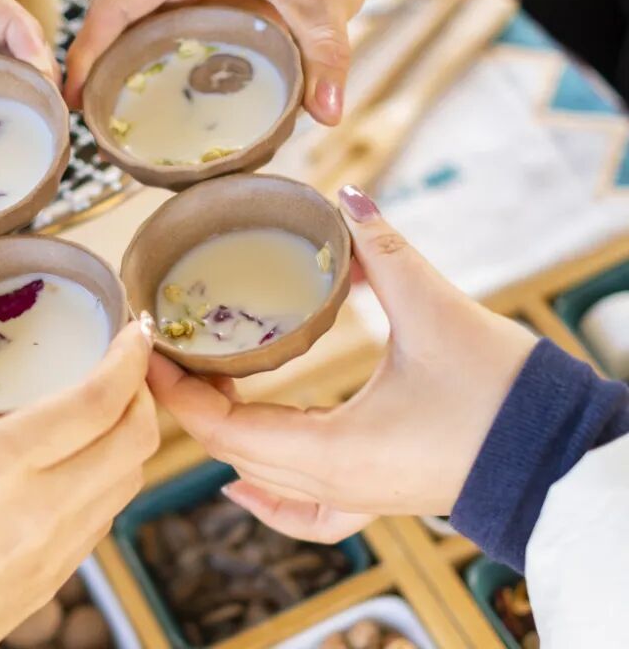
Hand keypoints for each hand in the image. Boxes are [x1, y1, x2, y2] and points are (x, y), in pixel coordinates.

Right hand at [0, 316, 157, 648]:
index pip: (98, 401)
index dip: (130, 358)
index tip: (137, 327)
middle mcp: (40, 506)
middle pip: (135, 437)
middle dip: (142, 390)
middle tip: (123, 361)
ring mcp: (54, 548)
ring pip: (129, 478)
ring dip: (131, 434)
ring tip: (107, 405)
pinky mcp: (54, 577)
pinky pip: (106, 515)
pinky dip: (112, 476)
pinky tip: (80, 463)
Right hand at [64, 0, 385, 124]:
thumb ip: (325, 53)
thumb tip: (327, 114)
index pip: (116, 3)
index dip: (87, 50)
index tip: (74, 95)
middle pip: (118, 17)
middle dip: (98, 67)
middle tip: (92, 122)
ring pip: (141, 23)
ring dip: (123, 66)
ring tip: (115, 118)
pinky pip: (170, 25)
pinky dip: (157, 60)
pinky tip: (159, 97)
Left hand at [147, 185, 537, 542]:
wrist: (562, 457)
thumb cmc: (504, 396)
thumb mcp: (435, 313)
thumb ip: (384, 251)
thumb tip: (348, 199)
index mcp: (332, 451)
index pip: (221, 428)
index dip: (176, 389)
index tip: (149, 349)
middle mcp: (333, 485)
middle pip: (232, 451)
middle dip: (191, 404)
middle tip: (169, 353)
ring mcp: (354, 499)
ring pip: (262, 479)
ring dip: (223, 437)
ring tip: (202, 391)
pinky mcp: (375, 498)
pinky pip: (303, 513)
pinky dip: (265, 499)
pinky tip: (241, 485)